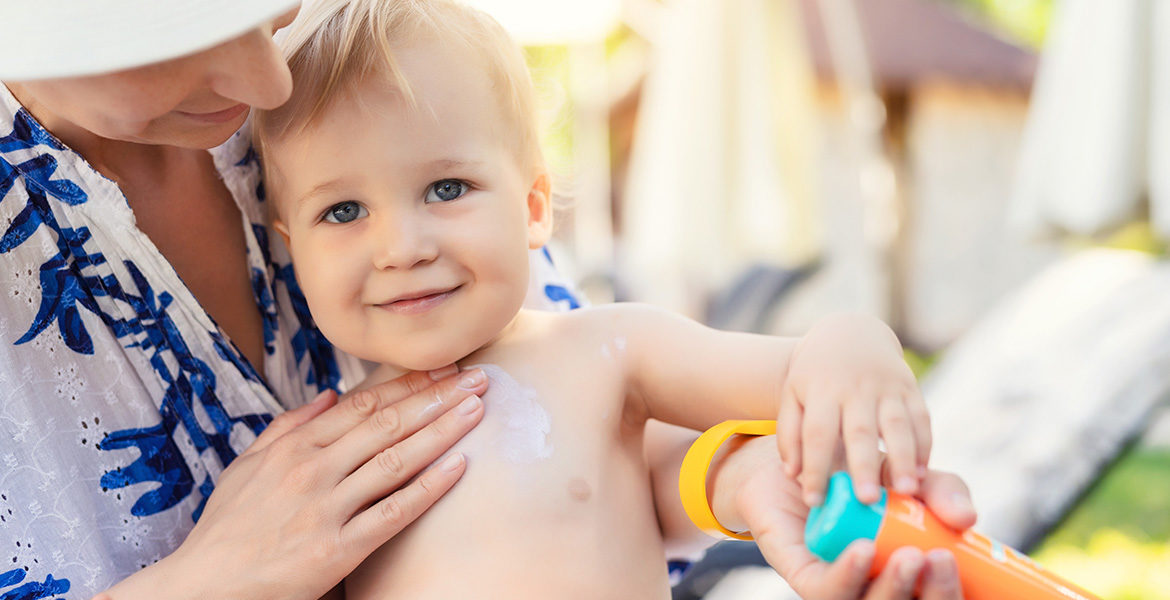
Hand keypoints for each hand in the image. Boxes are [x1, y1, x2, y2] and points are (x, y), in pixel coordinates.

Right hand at [100, 366, 487, 599]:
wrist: (203, 588)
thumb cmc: (227, 528)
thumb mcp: (247, 467)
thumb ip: (288, 427)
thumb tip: (329, 396)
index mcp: (294, 447)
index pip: (363, 405)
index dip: (408, 384)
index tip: (443, 368)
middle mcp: (312, 470)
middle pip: (387, 424)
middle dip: (437, 398)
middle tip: (477, 378)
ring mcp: (326, 509)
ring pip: (395, 461)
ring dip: (441, 432)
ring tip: (477, 410)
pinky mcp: (336, 550)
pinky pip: (392, 513)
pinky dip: (427, 488)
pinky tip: (458, 466)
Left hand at [713, 436, 974, 599]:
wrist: (798, 453)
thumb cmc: (862, 471)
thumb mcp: (908, 474)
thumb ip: (941, 491)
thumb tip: (967, 518)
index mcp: (908, 570)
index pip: (938, 594)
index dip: (951, 589)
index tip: (956, 557)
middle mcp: (876, 584)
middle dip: (932, 593)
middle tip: (939, 559)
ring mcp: (842, 585)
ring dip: (894, 586)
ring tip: (909, 556)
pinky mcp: (806, 577)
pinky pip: (828, 591)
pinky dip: (848, 574)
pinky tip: (862, 549)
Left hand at [778, 313, 930, 505]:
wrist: (850, 333)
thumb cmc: (815, 376)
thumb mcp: (793, 395)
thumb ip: (790, 434)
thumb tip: (792, 475)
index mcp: (821, 391)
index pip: (817, 434)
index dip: (815, 468)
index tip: (815, 502)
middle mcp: (855, 388)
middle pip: (860, 430)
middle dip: (863, 466)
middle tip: (867, 500)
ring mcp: (886, 386)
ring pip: (897, 423)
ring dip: (904, 458)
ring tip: (906, 491)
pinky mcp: (910, 386)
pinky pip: (922, 416)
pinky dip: (925, 444)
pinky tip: (924, 472)